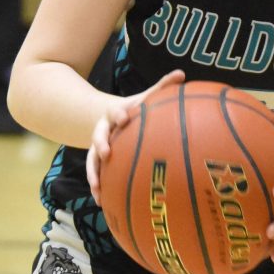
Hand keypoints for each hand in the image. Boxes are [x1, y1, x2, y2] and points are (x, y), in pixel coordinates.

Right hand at [86, 68, 185, 203]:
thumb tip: (181, 73)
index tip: (124, 117)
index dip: (119, 113)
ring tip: (97, 187)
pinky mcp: (96, 160)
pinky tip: (101, 201)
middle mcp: (103, 129)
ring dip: (93, 172)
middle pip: (98, 135)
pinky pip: (94, 174)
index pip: (115, 111)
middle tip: (105, 152)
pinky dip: (97, 187)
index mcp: (115, 113)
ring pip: (91, 159)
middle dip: (100, 143)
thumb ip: (162, 86)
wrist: (111, 117)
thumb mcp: (145, 97)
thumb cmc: (135, 109)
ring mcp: (96, 146)